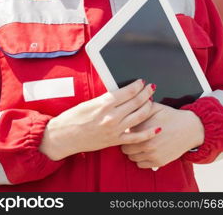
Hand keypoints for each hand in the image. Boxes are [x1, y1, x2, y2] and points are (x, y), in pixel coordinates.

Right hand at [39, 80, 157, 160]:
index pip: (128, 91)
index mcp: (104, 103)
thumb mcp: (90, 102)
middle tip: (152, 87)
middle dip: (146, 93)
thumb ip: (107, 98)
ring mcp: (115, 129)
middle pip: (136, 102)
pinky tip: (157, 128)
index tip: (142, 81)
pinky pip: (136, 138)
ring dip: (148, 107)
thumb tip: (122, 92)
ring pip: (139, 117)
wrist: (65, 136)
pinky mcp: (115, 141)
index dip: (138, 85)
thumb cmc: (74, 117)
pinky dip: (148, 133)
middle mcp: (111, 116)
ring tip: (152, 101)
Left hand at [121, 102, 204, 168]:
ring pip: (131, 157)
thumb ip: (139, 107)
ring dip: (132, 151)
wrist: (189, 129)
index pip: (123, 133)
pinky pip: (140, 164)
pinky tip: (144, 151)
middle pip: (125, 147)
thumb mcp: (154, 107)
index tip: (126, 127)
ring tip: (137, 144)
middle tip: (131, 137)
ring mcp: (152, 154)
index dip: (124, 130)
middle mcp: (146, 143)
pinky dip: (140, 159)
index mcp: (143, 129)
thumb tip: (127, 103)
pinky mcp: (158, 162)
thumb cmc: (170, 116)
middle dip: (126, 142)